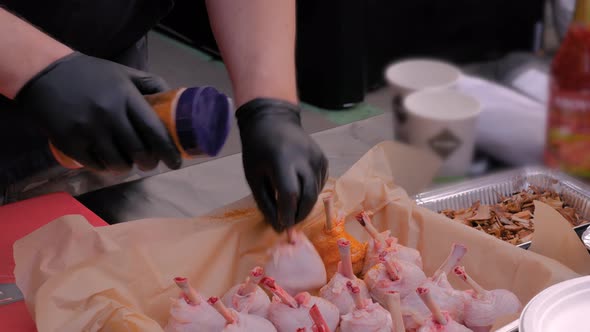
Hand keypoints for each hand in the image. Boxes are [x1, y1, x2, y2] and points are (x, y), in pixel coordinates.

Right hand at [15, 52, 180, 171]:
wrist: (44, 74)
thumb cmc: (90, 75)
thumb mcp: (123, 73)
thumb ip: (150, 85)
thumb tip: (174, 100)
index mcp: (126, 96)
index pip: (154, 130)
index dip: (168, 151)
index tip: (175, 162)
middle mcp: (109, 114)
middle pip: (138, 151)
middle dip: (149, 163)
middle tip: (149, 163)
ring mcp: (88, 129)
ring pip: (118, 163)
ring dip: (127, 168)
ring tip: (128, 162)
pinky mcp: (70, 142)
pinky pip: (95, 165)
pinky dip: (105, 168)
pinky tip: (107, 162)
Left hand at [237, 98, 327, 231]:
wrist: (274, 120)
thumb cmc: (258, 149)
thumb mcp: (253, 176)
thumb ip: (265, 202)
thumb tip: (279, 227)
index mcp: (282, 160)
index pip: (290, 193)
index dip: (287, 213)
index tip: (281, 226)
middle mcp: (304, 158)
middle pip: (308, 196)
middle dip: (299, 215)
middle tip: (288, 223)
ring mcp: (316, 158)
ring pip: (315, 192)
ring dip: (304, 206)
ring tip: (290, 208)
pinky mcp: (323, 159)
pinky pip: (319, 184)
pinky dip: (310, 193)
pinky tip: (298, 190)